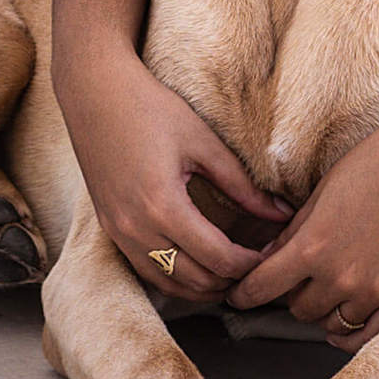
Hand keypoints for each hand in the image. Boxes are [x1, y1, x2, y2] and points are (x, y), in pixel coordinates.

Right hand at [55, 44, 291, 302]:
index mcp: (163, 205)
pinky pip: (147, 271)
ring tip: (234, 269)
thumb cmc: (151, 108)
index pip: (217, 258)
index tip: (272, 254)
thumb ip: (243, 185)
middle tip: (259, 263)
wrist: (94, 93)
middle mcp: (135, 228)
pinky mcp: (110, 230)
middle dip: (231, 278)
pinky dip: (177, 278)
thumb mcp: (204, 143)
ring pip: (169, 284)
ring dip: (204, 285)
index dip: (250, 263)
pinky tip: (200, 265)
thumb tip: (283, 213)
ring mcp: (118, 233)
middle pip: (195, 280)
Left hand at [225, 102, 378, 352]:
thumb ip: (295, 231)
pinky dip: (350, 331)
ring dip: (323, 309)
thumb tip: (270, 259)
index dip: (244, 294)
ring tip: (326, 291)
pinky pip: (367, 332)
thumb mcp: (324, 191)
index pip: (262, 287)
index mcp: (314, 245)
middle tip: (297, 279)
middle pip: (298, 309)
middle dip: (292, 295)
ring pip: (331, 323)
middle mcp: (341, 275)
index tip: (237, 296)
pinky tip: (343, 324)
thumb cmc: (378, 162)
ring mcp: (375, 289)